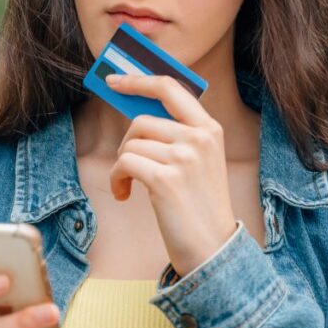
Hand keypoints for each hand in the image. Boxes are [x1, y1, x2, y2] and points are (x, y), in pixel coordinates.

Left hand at [106, 73, 238, 275]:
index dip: (138, 80)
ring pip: (130, 144)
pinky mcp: (165, 179)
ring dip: (122, 166)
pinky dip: (117, 179)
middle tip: (129, 165)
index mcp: (209, 128)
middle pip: (141, 120)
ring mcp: (184, 157)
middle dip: (127, 143)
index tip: (114, 80)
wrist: (212, 248)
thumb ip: (176, 133)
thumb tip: (136, 110)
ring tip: (130, 186)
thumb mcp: (198, 161)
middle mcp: (199, 138)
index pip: (170, 88)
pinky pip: (124, 163)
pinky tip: (125, 195)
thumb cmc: (198, 205)